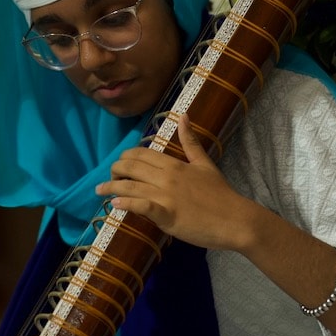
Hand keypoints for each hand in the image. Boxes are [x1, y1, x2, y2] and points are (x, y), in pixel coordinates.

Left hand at [95, 114, 259, 251]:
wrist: (236, 220)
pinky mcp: (167, 216)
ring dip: (111, 188)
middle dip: (114, 171)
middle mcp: (167, 177)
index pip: (141, 154)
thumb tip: (183, 116)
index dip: (125, 158)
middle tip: (107, 178)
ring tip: (99, 191)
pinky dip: (126, 204)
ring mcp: (166, 197)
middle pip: (131, 168)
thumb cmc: (221, 194)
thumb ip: (191, 142)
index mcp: (175, 164)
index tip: (118, 165)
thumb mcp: (205, 164)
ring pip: (131, 187)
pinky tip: (114, 205)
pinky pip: (142, 206)